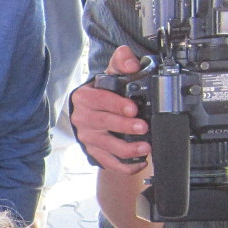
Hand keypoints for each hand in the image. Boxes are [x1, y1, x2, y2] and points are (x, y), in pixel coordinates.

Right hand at [69, 44, 150, 172]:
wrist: (95, 110)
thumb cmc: (105, 92)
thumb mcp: (112, 73)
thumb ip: (122, 61)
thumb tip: (131, 64)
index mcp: (84, 97)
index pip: (98, 100)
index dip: (116, 105)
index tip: (133, 108)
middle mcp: (82, 118)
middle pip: (102, 124)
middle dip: (124, 127)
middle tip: (143, 127)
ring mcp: (88, 137)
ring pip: (106, 146)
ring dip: (126, 149)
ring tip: (145, 148)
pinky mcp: (94, 152)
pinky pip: (108, 162)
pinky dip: (124, 166)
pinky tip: (139, 163)